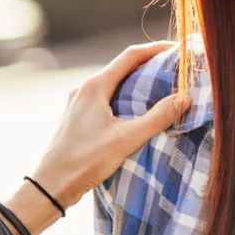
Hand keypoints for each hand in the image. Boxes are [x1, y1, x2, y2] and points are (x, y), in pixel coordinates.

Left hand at [6, 42, 190, 234]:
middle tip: (173, 71)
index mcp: (95, 86)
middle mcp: (85, 89)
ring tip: (159, 90)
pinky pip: (105, 100)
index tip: (176, 50)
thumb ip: (157, 118)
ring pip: (112, 85)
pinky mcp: (77, 118)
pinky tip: (134, 114)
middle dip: (148, 66)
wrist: (51, 185)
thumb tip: (183, 98)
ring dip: (135, 84)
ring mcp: (78, 103)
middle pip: (121, 69)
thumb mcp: (127, 139)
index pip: (130, 56)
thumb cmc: (86, 160)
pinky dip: (123, 99)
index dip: (155, 49)